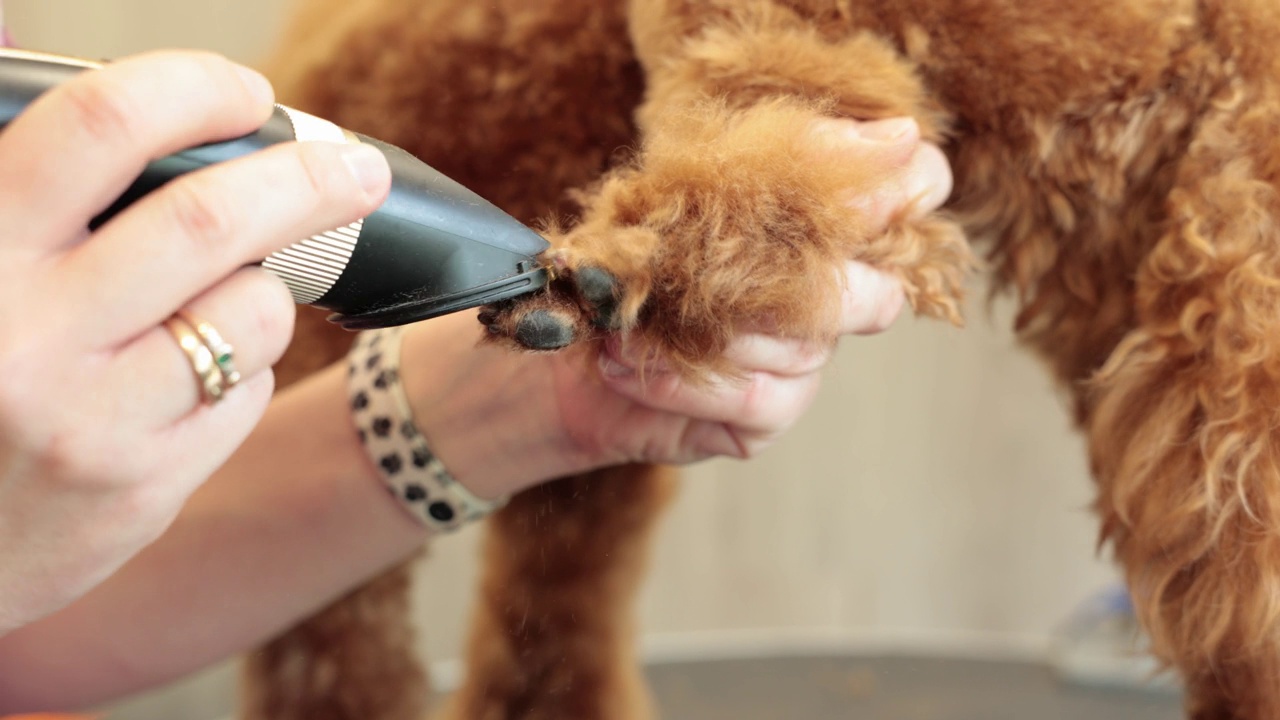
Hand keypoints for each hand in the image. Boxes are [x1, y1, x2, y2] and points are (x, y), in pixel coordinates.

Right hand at [0, 50, 390, 632]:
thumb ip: (18, 184)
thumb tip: (53, 52)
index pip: (100, 127)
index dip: (195, 90)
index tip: (246, 96)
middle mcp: (27, 335)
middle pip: (212, 219)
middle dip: (309, 180)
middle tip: (354, 171)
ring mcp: (89, 419)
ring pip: (252, 311)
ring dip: (264, 290)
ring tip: (227, 299)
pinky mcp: (142, 486)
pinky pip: (246, 394)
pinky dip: (245, 367)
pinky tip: (195, 380)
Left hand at [554, 116, 950, 465]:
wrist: (559, 334)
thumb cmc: (633, 247)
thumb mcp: (696, 183)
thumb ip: (791, 158)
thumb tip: (898, 136)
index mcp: (827, 222)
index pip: (919, 187)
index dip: (907, 186)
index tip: (852, 194)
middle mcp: (833, 294)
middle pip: (877, 296)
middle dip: (793, 282)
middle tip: (711, 270)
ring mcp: (805, 362)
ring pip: (804, 347)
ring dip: (708, 328)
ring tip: (635, 314)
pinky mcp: (768, 417)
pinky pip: (756, 399)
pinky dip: (682, 379)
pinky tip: (623, 362)